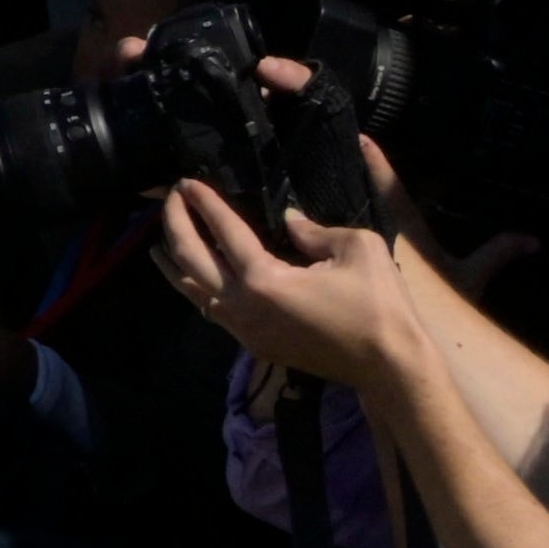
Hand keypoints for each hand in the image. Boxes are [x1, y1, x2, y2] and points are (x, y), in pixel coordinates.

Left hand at [150, 175, 416, 385]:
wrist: (390, 366)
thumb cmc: (379, 304)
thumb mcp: (356, 247)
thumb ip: (313, 229)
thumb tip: (286, 220)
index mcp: (264, 280)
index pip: (224, 231)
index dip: (204, 203)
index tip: (187, 181)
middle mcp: (244, 306)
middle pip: (192, 259)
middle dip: (176, 224)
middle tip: (170, 198)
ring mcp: (246, 330)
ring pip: (195, 291)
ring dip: (175, 262)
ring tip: (158, 241)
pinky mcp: (256, 345)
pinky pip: (213, 311)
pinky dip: (196, 290)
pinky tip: (192, 280)